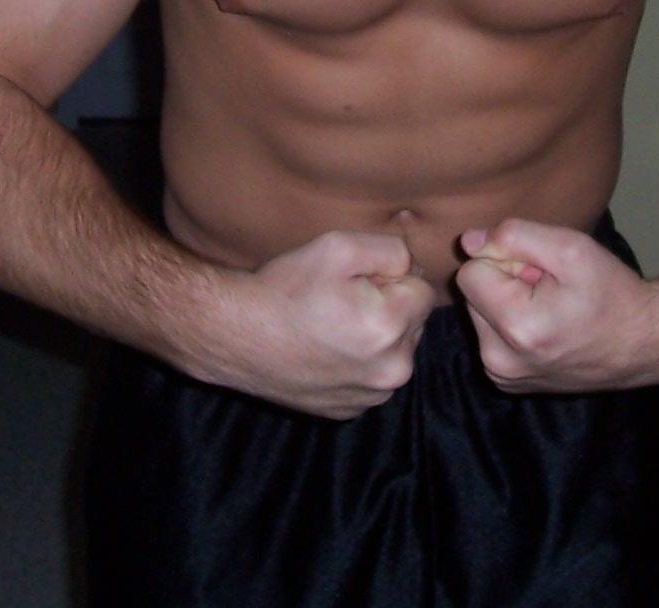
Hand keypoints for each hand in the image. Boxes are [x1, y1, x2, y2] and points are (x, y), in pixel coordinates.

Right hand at [193, 230, 436, 419]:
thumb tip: (411, 267)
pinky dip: (356, 365)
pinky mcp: (348, 412)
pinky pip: (369, 380)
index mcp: (391, 327)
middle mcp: (390, 371)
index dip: (391, 278)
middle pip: (412, 325)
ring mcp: (369, 398)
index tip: (356, 281)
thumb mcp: (338, 247)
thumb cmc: (285, 288)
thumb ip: (392, 250)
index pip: (423, 291)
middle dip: (388, 308)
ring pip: (394, 354)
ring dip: (376, 339)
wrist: (234, 335)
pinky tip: (324, 351)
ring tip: (331, 326)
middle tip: (341, 301)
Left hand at [453, 219, 658, 393]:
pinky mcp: (507, 383)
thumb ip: (515, 237)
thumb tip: (469, 241)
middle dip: (505, 282)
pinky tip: (547, 326)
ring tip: (551, 307)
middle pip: (473, 295)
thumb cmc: (611, 292)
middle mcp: (499, 361)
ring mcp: (503, 377)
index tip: (540, 270)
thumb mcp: (571, 248)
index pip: (470, 273)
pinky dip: (512, 325)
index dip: (505, 260)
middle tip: (549, 288)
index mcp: (515, 328)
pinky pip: (491, 337)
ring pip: (480, 315)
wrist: (643, 343)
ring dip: (508, 303)